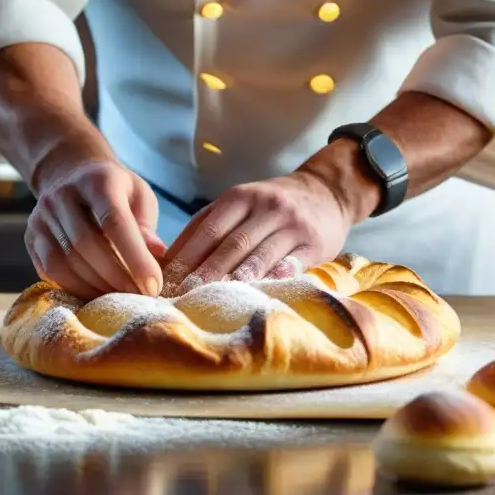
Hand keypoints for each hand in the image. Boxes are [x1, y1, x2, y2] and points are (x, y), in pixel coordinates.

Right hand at [26, 160, 167, 299]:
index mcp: (97, 180)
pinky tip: (95, 295)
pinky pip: (50, 271)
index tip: (153, 285)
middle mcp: (62, 195)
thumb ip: (146, 224)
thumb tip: (156, 253)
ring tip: (119, 299)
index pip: (114, 221)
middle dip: (116, 277)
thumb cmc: (114, 190)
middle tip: (138, 296)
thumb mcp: (139, 196)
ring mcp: (41, 217)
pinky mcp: (31, 237)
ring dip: (95, 287)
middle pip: (86, 244)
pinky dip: (75, 288)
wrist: (71, 175)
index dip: (135, 257)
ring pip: (65, 262)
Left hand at [161, 170, 359, 294]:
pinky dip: (272, 281)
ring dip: (234, 281)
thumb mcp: (241, 202)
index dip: (186, 256)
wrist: (328, 193)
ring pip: (258, 256)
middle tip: (182, 298)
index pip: (208, 230)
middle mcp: (265, 207)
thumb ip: (207, 224)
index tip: (166, 280)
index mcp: (240, 197)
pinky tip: (257, 296)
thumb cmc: (272, 205)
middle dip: (204, 273)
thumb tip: (167, 258)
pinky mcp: (314, 243)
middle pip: (230, 245)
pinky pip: (291, 265)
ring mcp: (292, 225)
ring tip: (213, 302)